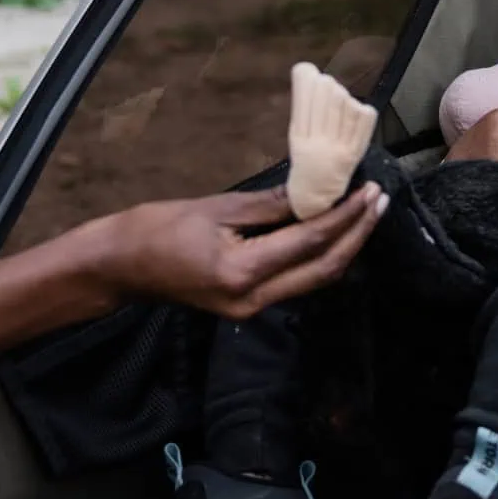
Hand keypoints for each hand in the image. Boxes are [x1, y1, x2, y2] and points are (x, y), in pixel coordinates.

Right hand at [94, 182, 387, 320]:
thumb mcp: (215, 208)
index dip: (345, 216)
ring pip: (313, 279)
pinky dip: (317, 255)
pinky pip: (294, 281)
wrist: (119, 267)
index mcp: (242, 272)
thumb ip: (270, 205)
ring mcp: (251, 307)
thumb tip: (315, 193)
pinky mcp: (247, 304)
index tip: (368, 191)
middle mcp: (253, 299)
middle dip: (356, 236)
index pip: (310, 242)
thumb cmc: (156, 229)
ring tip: (364, 212)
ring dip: (342, 246)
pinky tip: (331, 230)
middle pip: (323, 270)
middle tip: (378, 201)